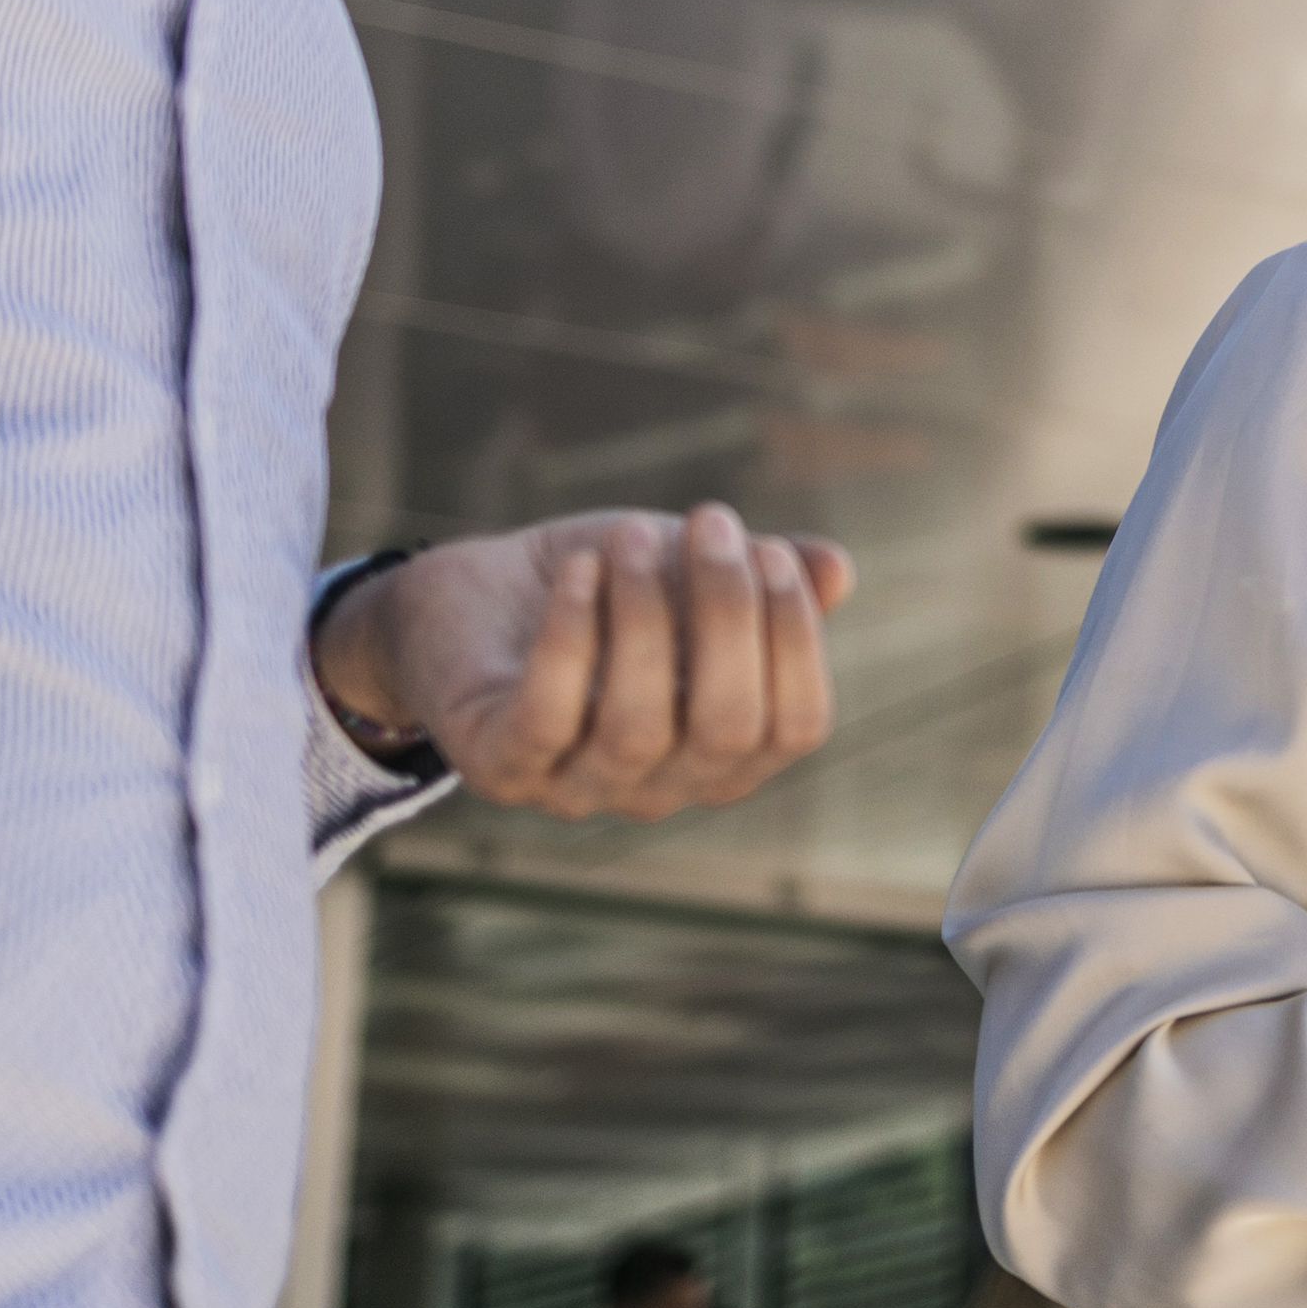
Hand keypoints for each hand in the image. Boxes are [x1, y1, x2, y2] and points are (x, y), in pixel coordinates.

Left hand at [319, 504, 850, 817]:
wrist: (470, 598)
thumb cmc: (598, 588)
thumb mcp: (687, 570)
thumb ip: (765, 576)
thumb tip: (837, 569)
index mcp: (725, 750)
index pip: (796, 726)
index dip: (795, 641)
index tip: (768, 549)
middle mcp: (664, 787)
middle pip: (727, 729)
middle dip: (727, 615)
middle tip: (710, 520)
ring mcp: (579, 786)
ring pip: (639, 728)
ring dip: (644, 616)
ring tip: (631, 533)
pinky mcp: (502, 763)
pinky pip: (547, 716)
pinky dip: (571, 635)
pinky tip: (580, 568)